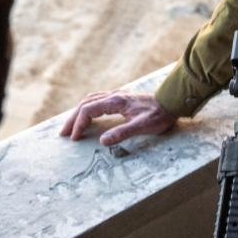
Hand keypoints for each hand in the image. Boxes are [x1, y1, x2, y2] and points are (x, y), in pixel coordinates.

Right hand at [58, 91, 176, 145]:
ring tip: (71, 126)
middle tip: (64, 133)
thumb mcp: (142, 126)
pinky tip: (88, 115)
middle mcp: (115, 95)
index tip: (75, 138)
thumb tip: (103, 141)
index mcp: (116, 101)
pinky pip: (99, 100)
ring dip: (79, 112)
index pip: (89, 110)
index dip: (79, 123)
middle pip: (86, 104)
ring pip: (91, 100)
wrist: (173, 102)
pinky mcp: (122, 98)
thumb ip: (122, 133)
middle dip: (73, 118)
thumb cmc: (160, 115)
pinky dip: (88, 108)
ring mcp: (118, 95)